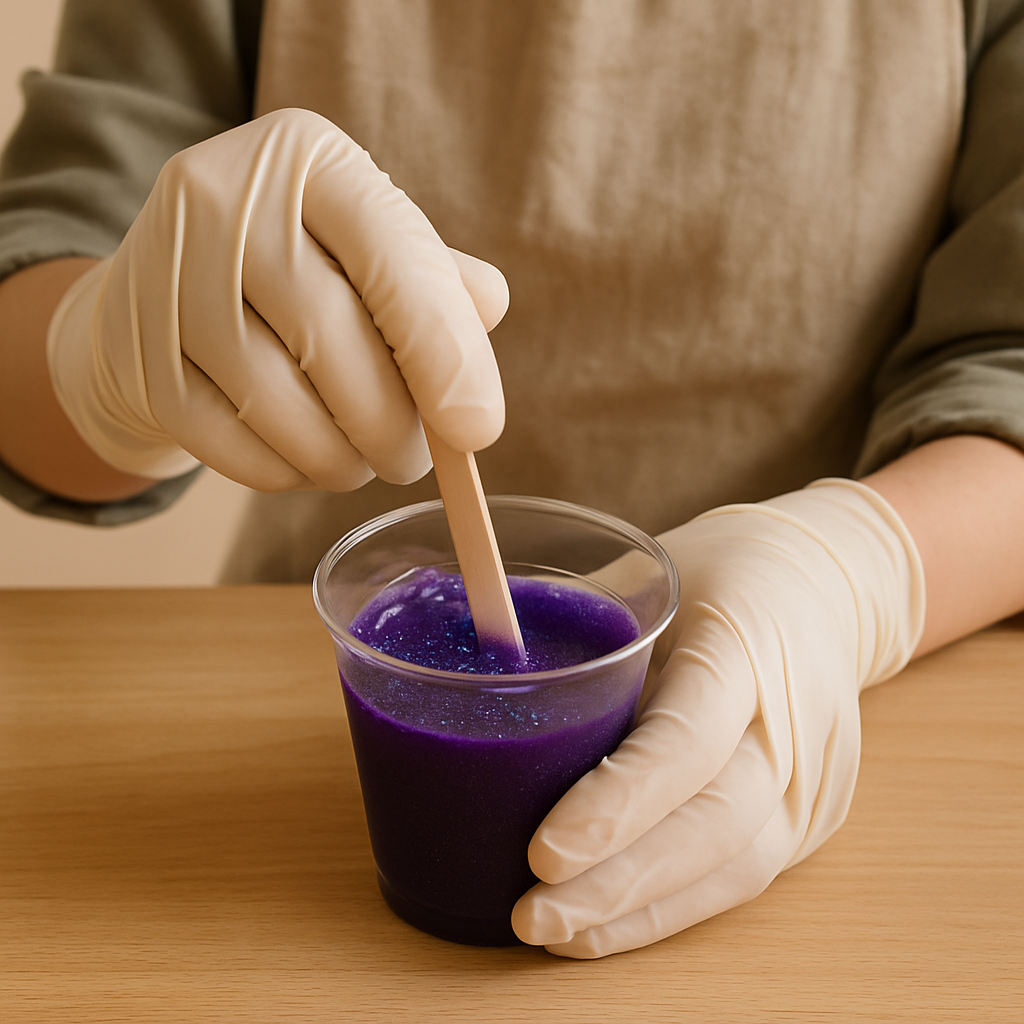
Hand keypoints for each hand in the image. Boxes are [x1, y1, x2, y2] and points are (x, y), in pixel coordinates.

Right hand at [45, 108, 508, 487]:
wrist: (167, 285)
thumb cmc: (303, 268)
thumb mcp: (372, 245)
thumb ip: (439, 279)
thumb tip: (488, 312)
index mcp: (308, 158)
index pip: (394, 259)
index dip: (445, 355)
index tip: (478, 433)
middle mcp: (226, 202)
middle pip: (333, 345)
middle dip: (391, 428)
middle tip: (413, 459)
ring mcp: (170, 279)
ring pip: (280, 408)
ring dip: (340, 460)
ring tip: (360, 461)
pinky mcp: (142, 358)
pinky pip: (232, 447)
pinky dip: (285, 474)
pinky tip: (303, 461)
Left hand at [511, 479, 924, 956]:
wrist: (828, 589)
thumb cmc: (724, 568)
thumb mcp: (652, 568)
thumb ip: (583, 621)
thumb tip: (481, 673)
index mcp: (749, 642)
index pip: (691, 738)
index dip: (620, 802)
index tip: (543, 851)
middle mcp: (794, 720)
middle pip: (716, 823)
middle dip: (619, 882)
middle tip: (532, 914)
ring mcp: (814, 775)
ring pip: (733, 866)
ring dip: (638, 911)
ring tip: (554, 932)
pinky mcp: (811, 813)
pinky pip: (739, 873)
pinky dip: (668, 906)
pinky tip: (606, 925)